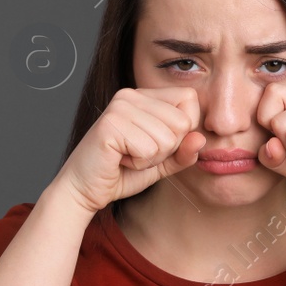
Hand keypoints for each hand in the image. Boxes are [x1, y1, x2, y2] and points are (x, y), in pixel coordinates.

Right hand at [57, 86, 205, 213]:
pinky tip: (119, 160)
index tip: (156, 145)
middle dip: (167, 149)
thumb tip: (201, 138)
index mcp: (144, 96)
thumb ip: (184, 151)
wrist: (84, 190)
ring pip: (168, 138)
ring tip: (127, 157)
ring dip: (151, 159)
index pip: (189, 99)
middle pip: (182, 122)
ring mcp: (120, 107)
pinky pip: (149, 149)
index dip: (184, 130)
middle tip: (138, 154)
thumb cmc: (121, 173)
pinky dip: (139, 164)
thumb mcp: (163, 163)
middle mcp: (131, 95)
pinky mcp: (111, 125)